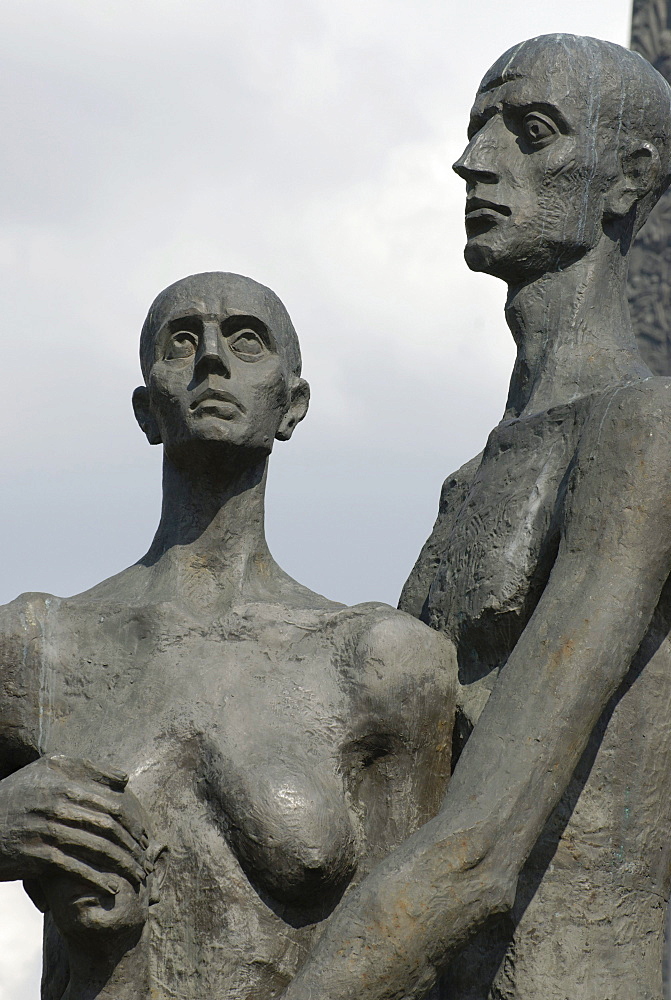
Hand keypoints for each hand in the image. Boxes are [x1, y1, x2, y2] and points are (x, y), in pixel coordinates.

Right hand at [0, 755, 150, 895]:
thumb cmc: (16, 795)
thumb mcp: (45, 770)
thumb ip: (85, 768)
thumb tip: (124, 778)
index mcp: (63, 783)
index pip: (110, 803)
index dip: (133, 823)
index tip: (145, 838)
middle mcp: (56, 804)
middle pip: (107, 826)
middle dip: (132, 846)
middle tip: (148, 861)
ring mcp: (46, 830)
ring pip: (95, 848)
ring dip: (121, 865)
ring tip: (137, 877)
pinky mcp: (35, 855)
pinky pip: (74, 869)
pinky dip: (96, 879)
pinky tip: (112, 889)